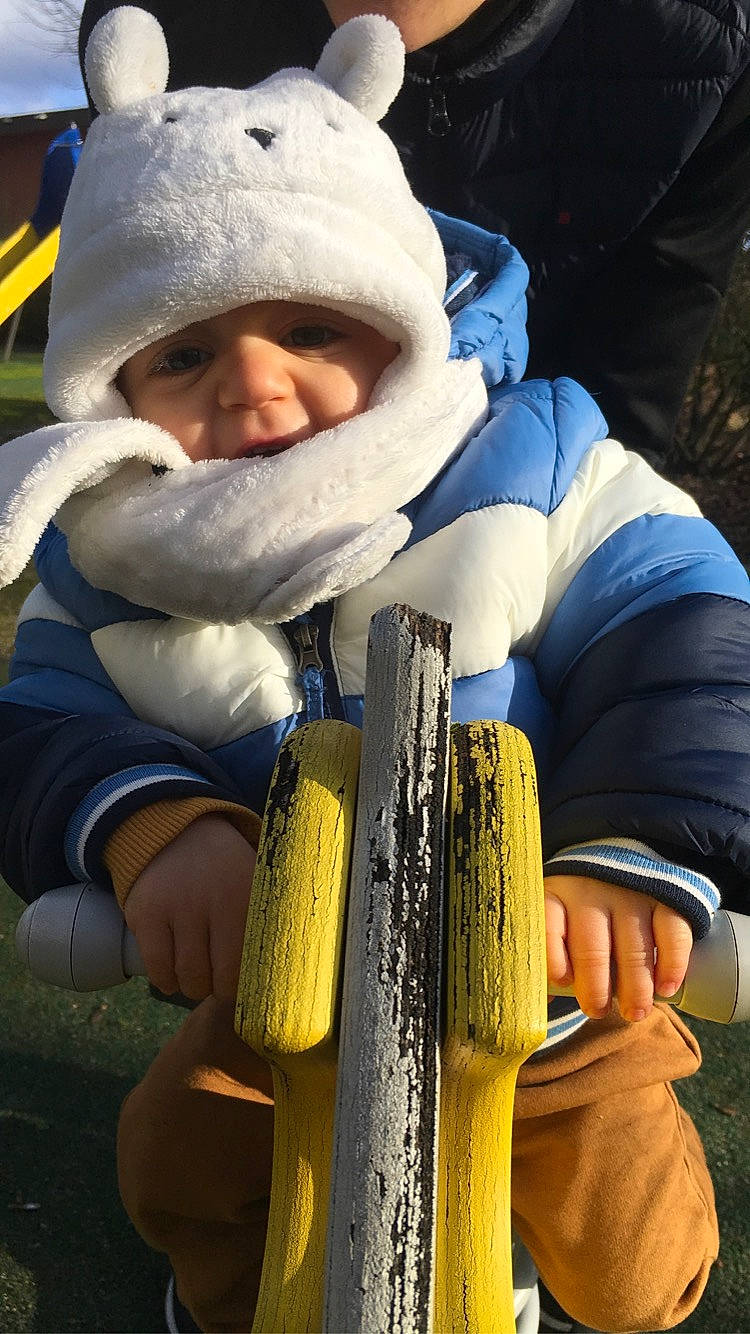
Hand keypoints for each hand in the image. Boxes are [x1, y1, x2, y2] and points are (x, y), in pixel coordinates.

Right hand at [123, 814, 256, 1000]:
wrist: (178, 833)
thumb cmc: (224, 869)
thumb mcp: (254, 882)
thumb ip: (269, 919)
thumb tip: (283, 969)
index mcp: (246, 898)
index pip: (247, 965)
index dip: (242, 986)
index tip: (240, 985)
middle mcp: (213, 902)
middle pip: (217, 977)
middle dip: (216, 989)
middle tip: (216, 984)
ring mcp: (177, 908)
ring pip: (186, 976)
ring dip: (191, 987)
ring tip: (195, 980)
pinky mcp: (147, 912)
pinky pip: (156, 965)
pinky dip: (164, 980)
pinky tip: (170, 979)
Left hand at [544, 875, 693, 1021]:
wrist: (622, 856)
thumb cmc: (583, 904)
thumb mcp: (558, 913)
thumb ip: (550, 951)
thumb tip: (545, 1000)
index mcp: (557, 894)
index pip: (549, 928)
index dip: (554, 960)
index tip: (563, 983)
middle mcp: (593, 891)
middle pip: (592, 948)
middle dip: (595, 989)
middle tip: (598, 1011)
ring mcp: (631, 892)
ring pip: (633, 948)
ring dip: (635, 988)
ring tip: (634, 1012)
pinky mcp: (666, 897)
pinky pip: (672, 934)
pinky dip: (671, 965)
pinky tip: (665, 988)